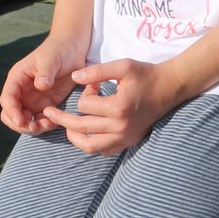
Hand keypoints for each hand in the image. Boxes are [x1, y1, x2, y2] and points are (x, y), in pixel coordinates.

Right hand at [0, 37, 85, 134]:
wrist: (72, 50)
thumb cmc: (58, 50)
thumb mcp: (51, 59)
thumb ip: (45, 72)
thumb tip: (40, 86)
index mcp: (17, 79)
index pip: (7, 99)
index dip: (12, 112)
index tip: (21, 122)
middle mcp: (22, 92)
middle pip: (11, 115)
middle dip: (20, 124)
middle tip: (35, 126)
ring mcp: (33, 100)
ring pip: (25, 121)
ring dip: (33, 127)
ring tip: (48, 124)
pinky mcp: (46, 105)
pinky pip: (40, 120)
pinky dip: (45, 125)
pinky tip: (55, 122)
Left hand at [43, 59, 182, 154]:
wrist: (170, 88)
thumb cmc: (146, 74)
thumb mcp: (122, 66)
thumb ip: (97, 71)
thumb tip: (74, 78)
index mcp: (118, 107)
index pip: (85, 106)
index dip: (84, 93)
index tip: (93, 86)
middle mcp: (121, 126)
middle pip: (81, 128)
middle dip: (62, 118)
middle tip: (48, 112)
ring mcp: (125, 137)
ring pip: (90, 146)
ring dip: (74, 137)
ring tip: (66, 127)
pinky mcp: (129, 141)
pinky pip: (104, 151)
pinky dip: (91, 144)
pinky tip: (87, 133)